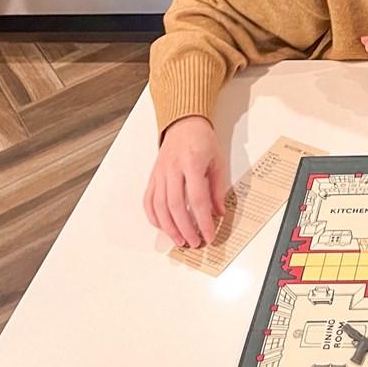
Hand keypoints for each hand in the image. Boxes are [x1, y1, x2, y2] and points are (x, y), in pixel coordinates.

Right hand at [144, 115, 227, 247]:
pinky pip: (148, 200)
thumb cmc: (202, 141)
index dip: (203, 221)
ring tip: (180, 240)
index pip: (197, 199)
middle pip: (176, 206)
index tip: (209, 235)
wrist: (184, 124)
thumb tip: (219, 212)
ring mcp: (160, 174)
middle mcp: (172, 169)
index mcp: (191, 163)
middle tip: (194, 242)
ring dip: (169, 227)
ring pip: (159, 206)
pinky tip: (163, 227)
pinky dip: (154, 217)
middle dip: (185, 229)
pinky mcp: (153, 177)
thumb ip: (217, 188)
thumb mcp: (217, 162)